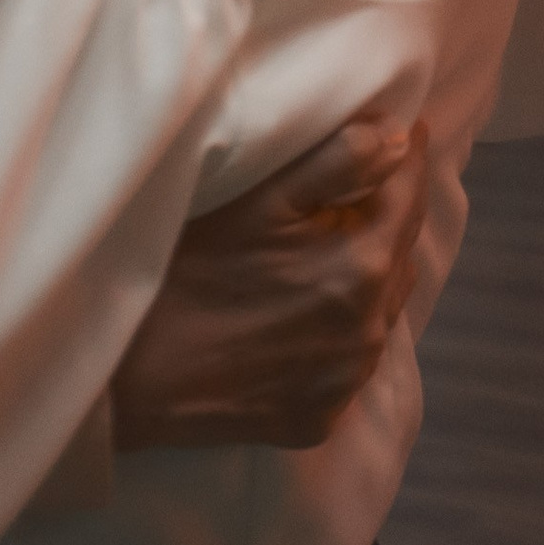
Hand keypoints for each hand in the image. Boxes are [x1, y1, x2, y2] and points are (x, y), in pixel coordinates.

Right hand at [110, 119, 427, 453]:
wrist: (134, 376)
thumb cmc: (189, 272)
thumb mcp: (259, 201)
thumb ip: (338, 161)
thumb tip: (397, 138)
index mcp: (361, 267)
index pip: (408, 196)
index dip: (409, 157)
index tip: (408, 129)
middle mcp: (369, 329)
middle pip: (399, 251)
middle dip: (389, 212)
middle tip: (369, 181)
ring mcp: (346, 380)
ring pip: (382, 308)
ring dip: (370, 272)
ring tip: (336, 245)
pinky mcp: (321, 416)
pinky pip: (352, 359)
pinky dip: (344, 326)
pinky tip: (307, 310)